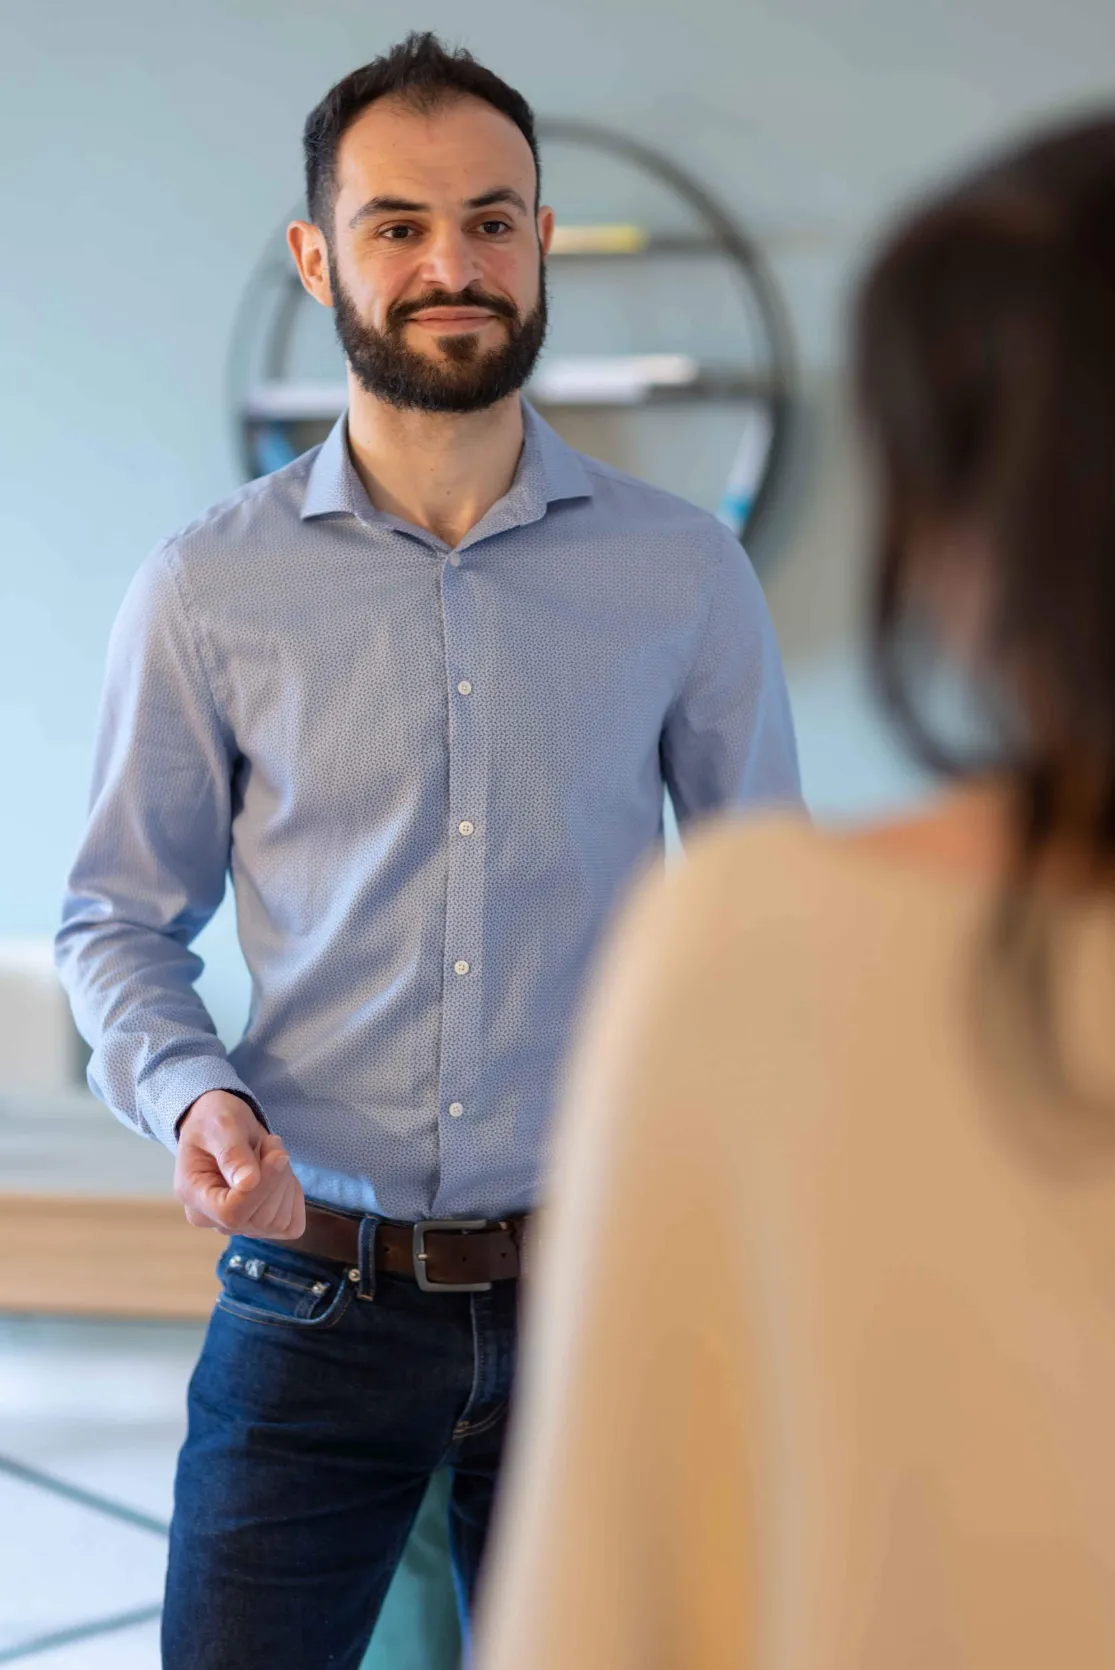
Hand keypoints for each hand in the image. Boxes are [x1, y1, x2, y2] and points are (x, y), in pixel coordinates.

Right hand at [174, 1090, 305, 1239]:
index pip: (231, 1212)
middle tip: (271, 1143)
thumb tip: (247, 1183)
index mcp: (193, 1194)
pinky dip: (293, 1197)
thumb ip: (232, 1152)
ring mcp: (236, 1226)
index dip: (262, 1187)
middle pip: (260, 1218)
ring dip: (285, 1183)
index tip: (277, 1153)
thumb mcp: (221, 1125)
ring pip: (279, 1221)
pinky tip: (280, 1176)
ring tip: (270, 1156)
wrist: (221, 1128)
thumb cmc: (215, 1122)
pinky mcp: (260, 1226)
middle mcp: (211, 1218)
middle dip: (276, 1177)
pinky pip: (291, 1224)